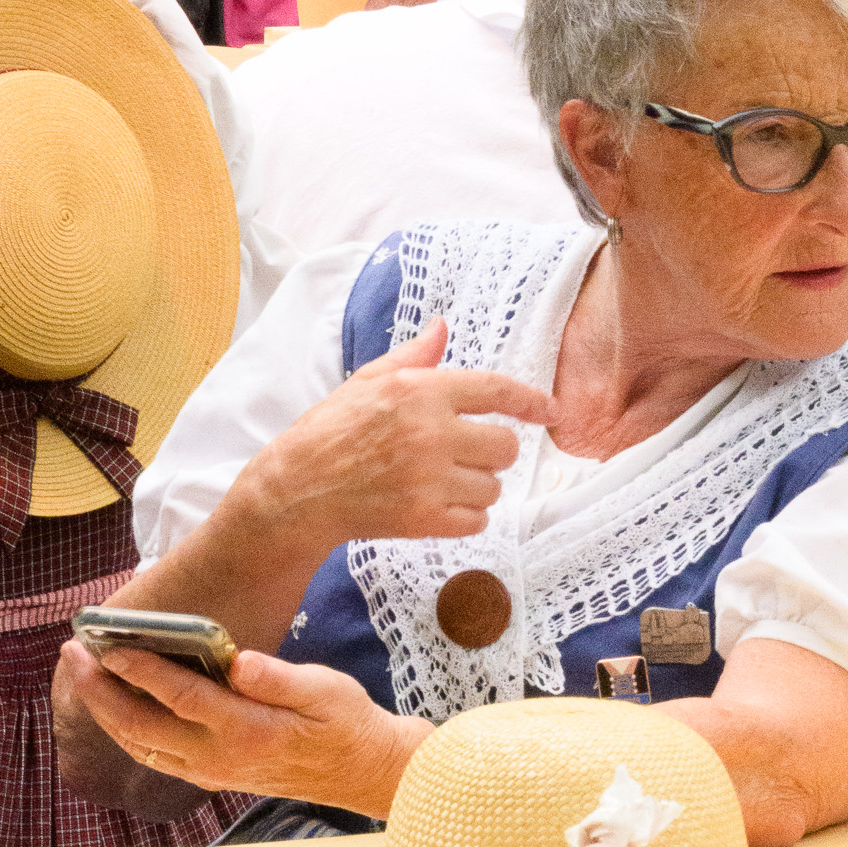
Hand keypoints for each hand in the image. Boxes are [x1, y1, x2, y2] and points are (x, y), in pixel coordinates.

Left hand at [70, 637, 425, 814]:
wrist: (362, 772)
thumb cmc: (346, 723)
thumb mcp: (325, 690)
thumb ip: (278, 678)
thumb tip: (238, 662)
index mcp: (246, 731)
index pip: (178, 697)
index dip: (138, 669)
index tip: (107, 645)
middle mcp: (219, 758)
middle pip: (141, 727)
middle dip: (100, 690)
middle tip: (73, 652)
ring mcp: (211, 772)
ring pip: (140, 746)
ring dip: (104, 711)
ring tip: (83, 674)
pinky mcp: (210, 776)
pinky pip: (154, 756)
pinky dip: (125, 731)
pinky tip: (115, 705)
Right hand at [231, 316, 555, 556]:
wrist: (297, 492)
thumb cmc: (330, 433)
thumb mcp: (367, 382)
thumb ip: (413, 358)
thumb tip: (443, 327)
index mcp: (420, 392)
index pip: (495, 391)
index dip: (531, 401)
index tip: (550, 410)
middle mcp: (431, 432)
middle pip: (505, 445)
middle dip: (492, 451)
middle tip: (465, 454)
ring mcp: (430, 478)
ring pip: (494, 486)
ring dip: (478, 487)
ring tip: (443, 482)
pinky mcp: (425, 518)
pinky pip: (478, 519)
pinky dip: (466, 517)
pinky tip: (440, 506)